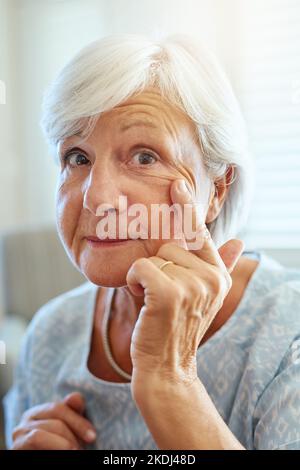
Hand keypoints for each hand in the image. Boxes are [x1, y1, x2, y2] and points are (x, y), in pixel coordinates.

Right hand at [11, 392, 96, 449]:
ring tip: (73, 453)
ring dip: (62, 445)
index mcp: (39, 412)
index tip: (92, 436)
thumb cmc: (59, 445)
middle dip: (72, 438)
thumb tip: (76, 397)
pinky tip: (64, 453)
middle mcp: (25, 420)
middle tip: (81, 449)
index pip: (59, 408)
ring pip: (40, 435)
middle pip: (54, 423)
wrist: (45, 454)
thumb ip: (72, 412)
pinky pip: (34, 440)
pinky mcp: (16, 448)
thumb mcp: (68, 429)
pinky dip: (52, 448)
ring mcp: (18, 435)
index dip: (78, 422)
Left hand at [126, 178, 243, 393]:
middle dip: (156, 267)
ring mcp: (193, 285)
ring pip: (153, 257)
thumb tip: (240, 243)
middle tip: (160, 295)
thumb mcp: (201, 296)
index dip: (186, 206)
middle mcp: (211, 278)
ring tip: (153, 302)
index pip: (200, 232)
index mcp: (218, 275)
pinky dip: (133, 282)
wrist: (165, 366)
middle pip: (168, 246)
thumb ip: (221, 267)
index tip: (176, 184)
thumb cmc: (175, 327)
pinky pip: (140, 267)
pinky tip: (143, 302)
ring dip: (144, 278)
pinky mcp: (169, 293)